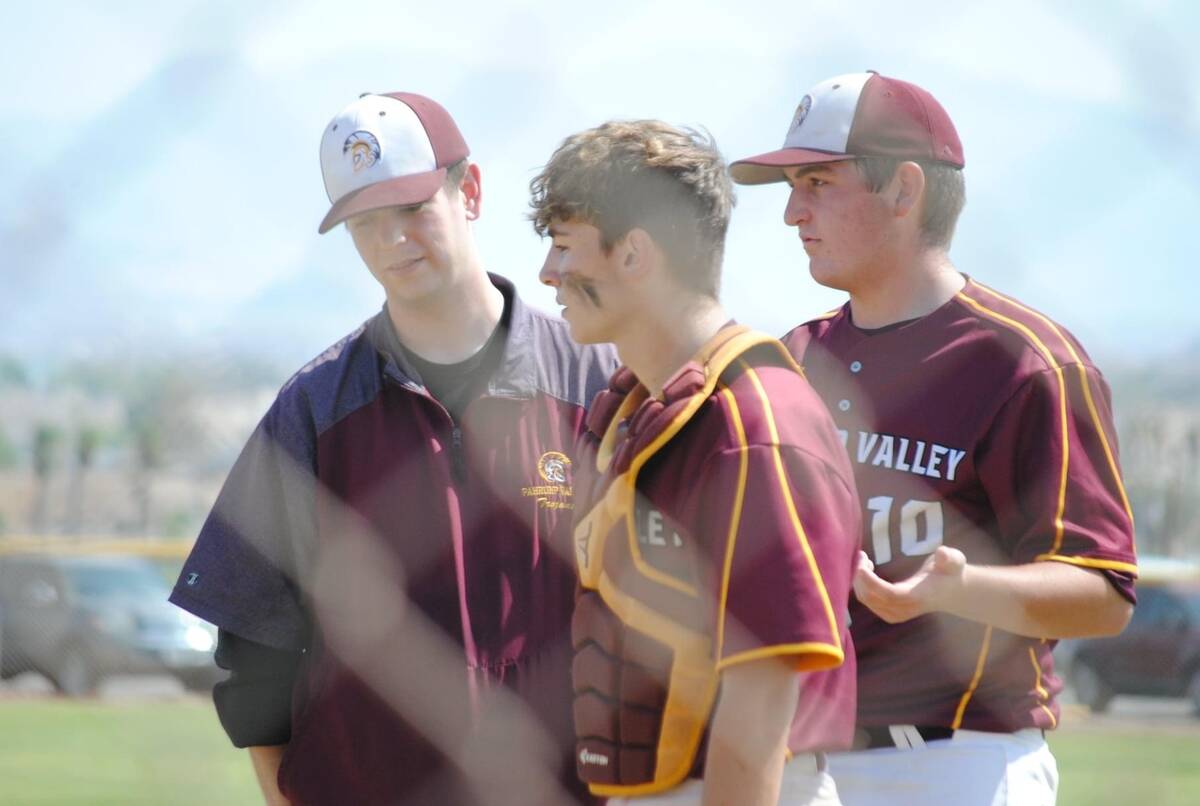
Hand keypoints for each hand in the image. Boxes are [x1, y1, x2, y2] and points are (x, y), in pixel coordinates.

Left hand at [852, 546, 966, 623]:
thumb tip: (942, 554)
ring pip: (867, 599)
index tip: (861, 566)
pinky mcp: (889, 613)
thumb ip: (950, 557)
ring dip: (859, 580)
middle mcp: (905, 608)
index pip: (890, 594)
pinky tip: (865, 571)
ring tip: (865, 561)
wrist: (951, 591)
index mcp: (918, 596)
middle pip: (873, 598)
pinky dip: (861, 585)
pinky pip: (867, 601)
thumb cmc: (950, 571)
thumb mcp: (955, 561)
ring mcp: (896, 613)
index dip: (872, 582)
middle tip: (862, 556)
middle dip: (861, 576)